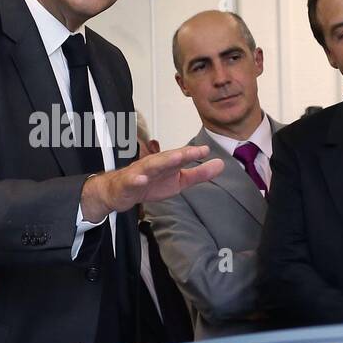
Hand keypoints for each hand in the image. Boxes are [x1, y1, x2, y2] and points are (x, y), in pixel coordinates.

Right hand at [81, 145, 223, 222]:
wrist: (121, 192)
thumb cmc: (151, 183)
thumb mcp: (179, 181)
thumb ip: (199, 174)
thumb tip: (221, 164)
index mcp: (167, 163)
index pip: (181, 157)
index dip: (193, 153)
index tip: (206, 150)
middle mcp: (154, 164)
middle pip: (168, 158)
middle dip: (180, 154)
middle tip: (194, 151)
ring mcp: (140, 173)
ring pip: (150, 166)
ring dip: (162, 162)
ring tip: (175, 158)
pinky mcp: (128, 184)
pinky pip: (131, 181)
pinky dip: (135, 179)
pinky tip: (141, 179)